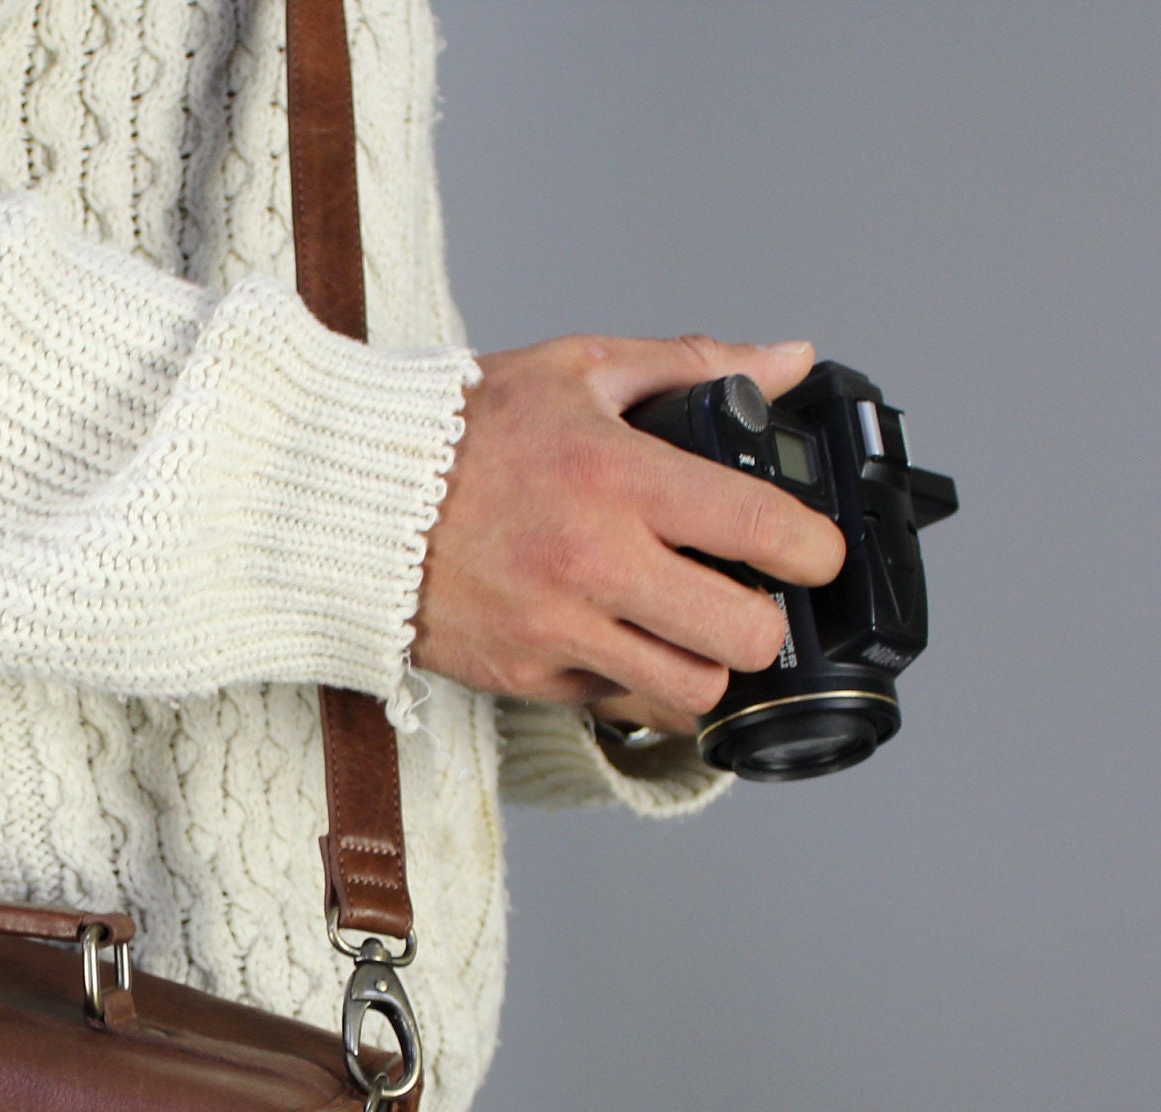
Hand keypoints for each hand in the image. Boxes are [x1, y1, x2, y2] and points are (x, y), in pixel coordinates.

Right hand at [413, 335, 847, 737]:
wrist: (346, 498)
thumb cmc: (458, 431)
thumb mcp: (577, 369)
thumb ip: (691, 365)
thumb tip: (789, 360)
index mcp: (618, 478)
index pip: (758, 529)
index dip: (814, 551)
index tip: (815, 554)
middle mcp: (593, 562)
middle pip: (742, 636)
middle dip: (765, 622)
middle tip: (752, 598)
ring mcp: (557, 630)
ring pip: (690, 690)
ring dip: (705, 662)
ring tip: (689, 627)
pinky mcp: (526, 677)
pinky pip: (617, 703)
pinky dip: (635, 681)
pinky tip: (624, 639)